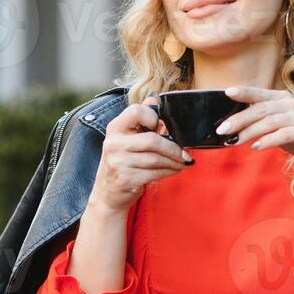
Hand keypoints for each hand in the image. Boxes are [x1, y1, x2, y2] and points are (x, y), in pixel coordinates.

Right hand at [91, 97, 193, 211]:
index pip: (136, 111)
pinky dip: (170, 171)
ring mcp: (118, 162)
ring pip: (156, 158)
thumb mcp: (126, 139)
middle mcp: (114, 144)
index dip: (153, 117)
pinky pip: (155, 173)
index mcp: (115, 128)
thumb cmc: (122, 163)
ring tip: (183, 162)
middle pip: (152, 140)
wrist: (108, 194)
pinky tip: (175, 169)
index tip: (162, 127)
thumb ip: (141, 121)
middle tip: (185, 153)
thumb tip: (155, 100)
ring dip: (175, 161)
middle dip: (174, 148)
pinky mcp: (126, 179)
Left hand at [217, 86, 293, 177]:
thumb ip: (260, 121)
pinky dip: (268, 141)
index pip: (260, 94)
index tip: (227, 92)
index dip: (244, 92)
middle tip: (222, 130)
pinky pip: (284, 134)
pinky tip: (256, 147)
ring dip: (249, 132)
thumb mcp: (276, 127)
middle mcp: (293, 104)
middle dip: (239, 119)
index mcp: (283, 99)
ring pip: (270, 122)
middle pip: (261, 109)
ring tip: (234, 141)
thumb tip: (233, 124)